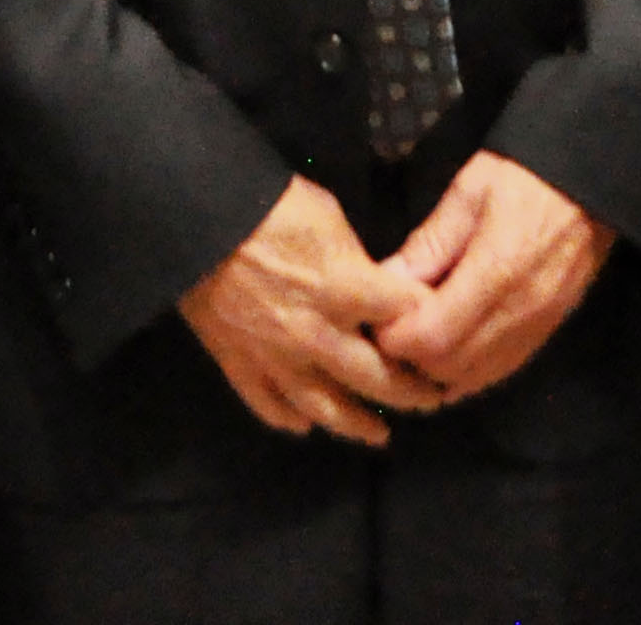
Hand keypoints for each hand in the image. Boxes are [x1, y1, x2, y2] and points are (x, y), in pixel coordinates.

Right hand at [179, 177, 445, 445]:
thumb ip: (357, 262)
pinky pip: (272, 408)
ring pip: (329, 410)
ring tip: (381, 435)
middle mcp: (319, 336)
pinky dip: (292, 420)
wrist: (196, 221)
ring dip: (361, 426)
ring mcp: (278, 359)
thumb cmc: (268, 204)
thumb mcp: (329, 217)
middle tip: (432, 397)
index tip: (444, 333)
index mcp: (347, 290)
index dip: (430, 325)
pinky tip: (307, 424)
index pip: (409, 320)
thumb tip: (371, 286)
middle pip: (380, 380)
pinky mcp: (241, 367)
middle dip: (414, 392)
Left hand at [375, 150, 614, 404]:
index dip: (396, 338)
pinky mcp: (547, 332)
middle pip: (450, 367)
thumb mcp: (469, 192)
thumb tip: (387, 282)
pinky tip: (449, 347)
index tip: (376, 318)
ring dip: (438, 369)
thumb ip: (429, 243)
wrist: (591, 185)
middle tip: (390, 329)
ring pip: (475, 378)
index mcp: (497, 272)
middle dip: (411, 358)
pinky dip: (468, 370)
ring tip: (416, 338)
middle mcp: (520, 313)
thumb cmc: (525, 176)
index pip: (433, 337)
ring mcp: (538, 328)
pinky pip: (499, 370)